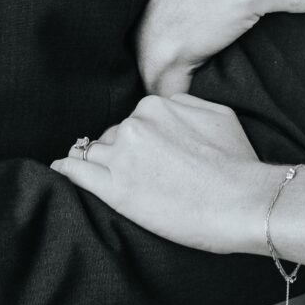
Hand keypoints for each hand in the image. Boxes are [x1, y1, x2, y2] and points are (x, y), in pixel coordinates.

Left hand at [53, 93, 278, 253]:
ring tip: (106, 180)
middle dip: (121, 154)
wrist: (243, 200)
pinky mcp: (114, 189)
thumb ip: (184, 104)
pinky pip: (75, 171)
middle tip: (141, 177)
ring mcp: (121, 157)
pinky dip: (67, 170)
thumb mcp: (218, 113)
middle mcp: (134, 125)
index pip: (133, 121)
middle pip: (111, 137)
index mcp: (155, 106)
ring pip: (93, 154)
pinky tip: (61, 171)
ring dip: (98, 165)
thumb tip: (167, 107)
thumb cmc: (238, 162)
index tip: (151, 159)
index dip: (141, 142)